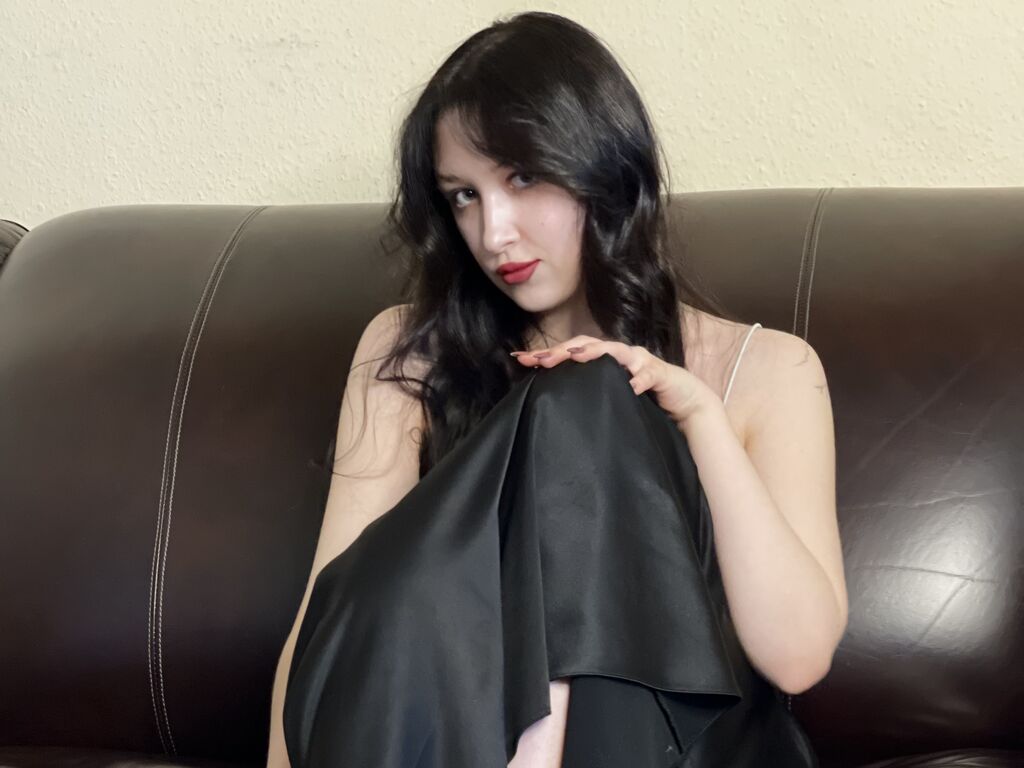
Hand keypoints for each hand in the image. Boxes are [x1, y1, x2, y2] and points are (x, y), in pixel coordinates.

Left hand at [511, 336, 717, 425]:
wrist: (685, 404)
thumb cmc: (643, 401)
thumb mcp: (609, 396)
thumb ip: (588, 393)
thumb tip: (551, 400)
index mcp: (604, 360)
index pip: (570, 352)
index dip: (547, 354)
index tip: (521, 360)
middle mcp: (619, 355)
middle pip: (586, 345)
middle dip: (562, 350)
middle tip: (541, 359)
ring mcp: (640, 361)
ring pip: (615, 351)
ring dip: (596, 352)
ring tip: (577, 357)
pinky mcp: (660, 374)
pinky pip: (649, 374)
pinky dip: (640, 379)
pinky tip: (631, 387)